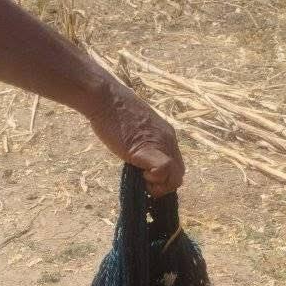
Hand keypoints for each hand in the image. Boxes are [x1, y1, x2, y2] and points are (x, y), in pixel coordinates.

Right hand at [87, 81, 184, 195]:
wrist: (106, 98)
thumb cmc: (114, 112)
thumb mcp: (135, 130)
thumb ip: (143, 144)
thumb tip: (139, 160)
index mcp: (166, 135)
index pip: (176, 165)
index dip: (164, 178)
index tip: (147, 178)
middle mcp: (168, 140)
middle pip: (179, 173)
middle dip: (163, 186)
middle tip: (145, 183)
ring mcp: (160, 144)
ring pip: (176, 177)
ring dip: (160, 186)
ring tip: (143, 179)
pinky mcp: (148, 149)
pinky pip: (164, 171)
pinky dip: (154, 179)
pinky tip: (140, 173)